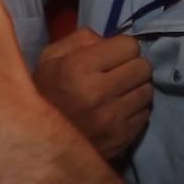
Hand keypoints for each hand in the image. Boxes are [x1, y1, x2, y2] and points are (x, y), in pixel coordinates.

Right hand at [34, 27, 151, 159]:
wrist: (37, 144)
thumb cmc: (44, 92)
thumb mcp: (50, 57)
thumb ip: (82, 39)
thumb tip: (113, 42)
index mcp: (78, 68)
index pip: (130, 46)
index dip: (121, 48)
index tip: (112, 56)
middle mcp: (97, 93)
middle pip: (143, 68)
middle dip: (132, 66)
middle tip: (118, 74)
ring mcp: (111, 120)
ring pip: (147, 92)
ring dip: (135, 89)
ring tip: (118, 93)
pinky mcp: (120, 140)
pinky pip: (144, 115)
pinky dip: (134, 111)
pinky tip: (117, 111)